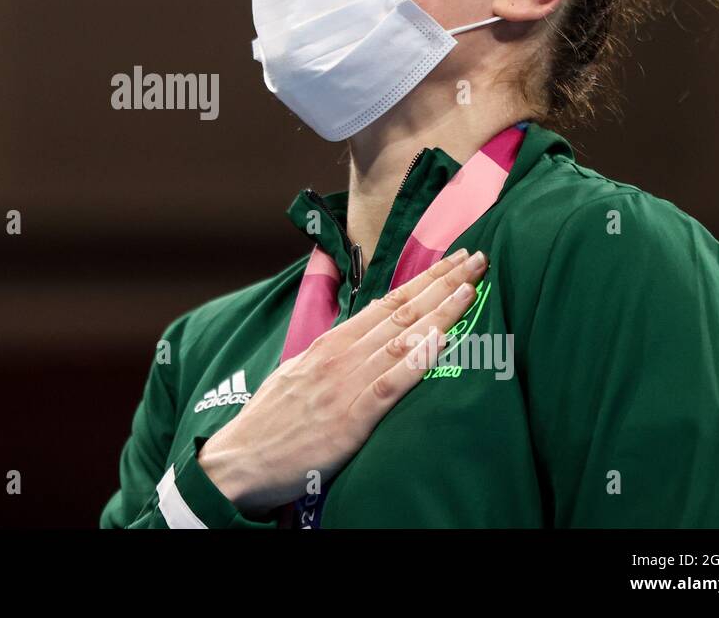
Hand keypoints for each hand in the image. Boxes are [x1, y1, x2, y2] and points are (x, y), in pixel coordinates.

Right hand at [197, 249, 486, 518]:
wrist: (241, 460)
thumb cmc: (269, 421)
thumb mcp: (297, 373)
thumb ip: (330, 354)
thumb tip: (361, 333)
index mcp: (329, 345)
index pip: (386, 303)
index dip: (424, 281)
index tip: (453, 262)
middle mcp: (340, 357)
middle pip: (401, 312)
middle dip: (442, 284)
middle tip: (477, 259)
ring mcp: (346, 386)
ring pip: (402, 340)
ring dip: (440, 312)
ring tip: (471, 288)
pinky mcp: (350, 421)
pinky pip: (390, 386)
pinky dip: (417, 362)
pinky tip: (441, 342)